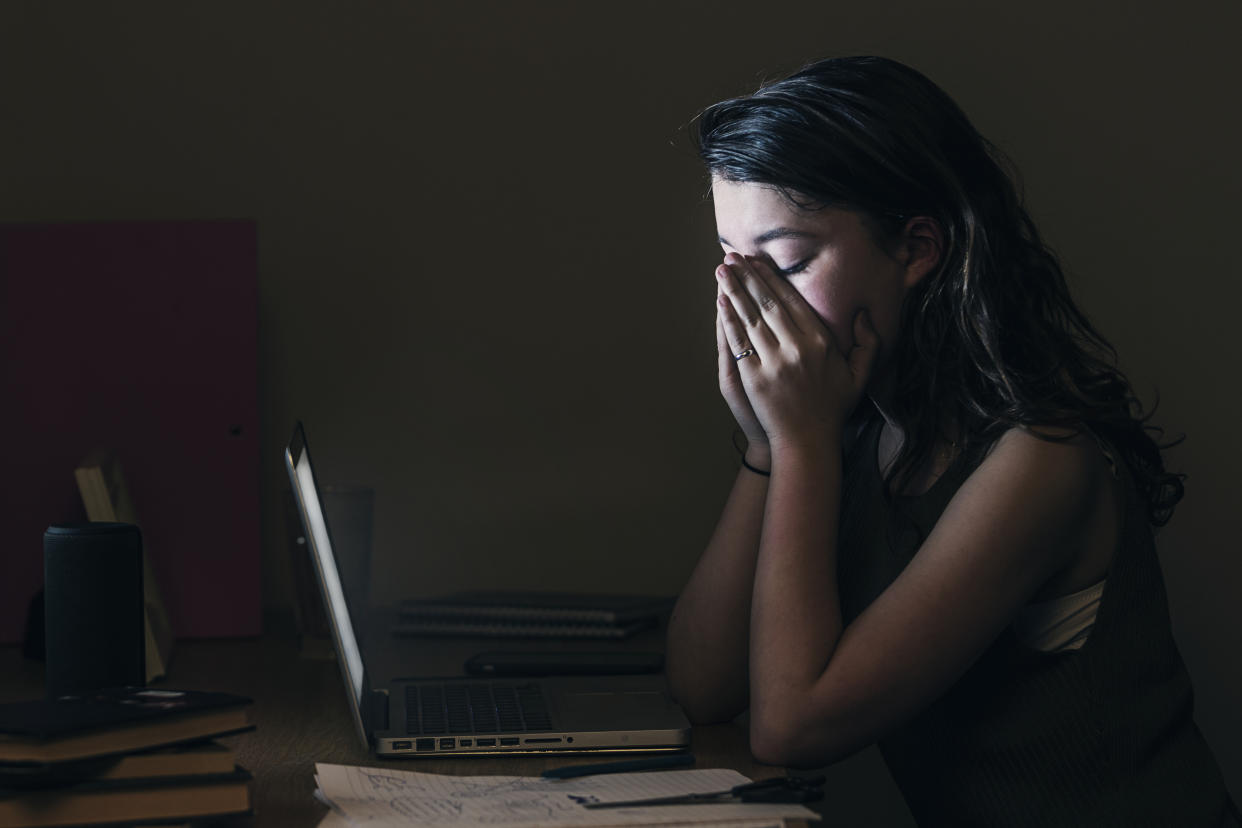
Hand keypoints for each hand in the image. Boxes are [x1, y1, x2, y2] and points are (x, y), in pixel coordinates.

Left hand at [715, 253, 877, 451]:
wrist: (808, 441)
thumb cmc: (833, 408)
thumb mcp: (860, 375)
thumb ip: (868, 343)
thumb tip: (863, 314)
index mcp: (821, 342)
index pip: (792, 301)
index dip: (772, 278)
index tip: (758, 261)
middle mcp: (796, 348)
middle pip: (767, 303)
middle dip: (748, 276)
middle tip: (732, 255)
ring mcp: (773, 362)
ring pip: (750, 317)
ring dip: (733, 290)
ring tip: (721, 270)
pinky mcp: (754, 377)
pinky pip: (739, 341)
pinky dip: (728, 319)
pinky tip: (720, 301)